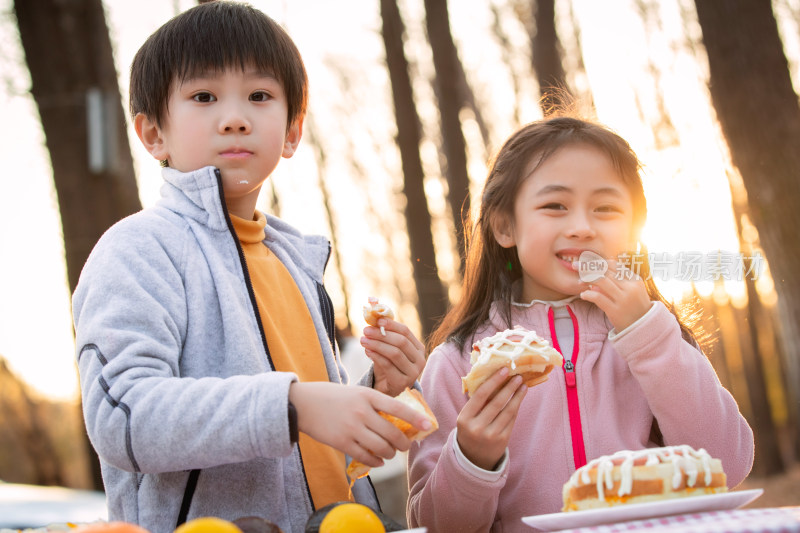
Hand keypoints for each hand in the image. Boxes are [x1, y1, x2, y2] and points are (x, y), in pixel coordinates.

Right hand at [289, 381, 432, 467]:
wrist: (303, 403)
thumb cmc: (334, 397)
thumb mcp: (357, 392)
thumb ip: (376, 404)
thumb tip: (399, 422)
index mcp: (368, 395)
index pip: (398, 408)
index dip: (415, 418)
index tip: (428, 426)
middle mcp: (362, 411)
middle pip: (393, 433)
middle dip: (403, 444)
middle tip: (405, 446)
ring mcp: (352, 428)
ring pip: (382, 448)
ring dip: (390, 454)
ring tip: (390, 453)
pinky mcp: (342, 442)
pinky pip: (366, 457)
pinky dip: (377, 461)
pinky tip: (379, 460)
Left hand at [361, 318, 425, 396]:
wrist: (386, 389)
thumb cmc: (387, 365)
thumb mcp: (388, 347)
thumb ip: (384, 329)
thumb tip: (373, 304)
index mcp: (419, 348)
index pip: (406, 332)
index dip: (390, 324)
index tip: (376, 320)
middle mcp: (420, 360)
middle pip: (401, 342)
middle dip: (381, 334)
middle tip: (366, 330)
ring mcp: (413, 373)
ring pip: (394, 353)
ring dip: (377, 344)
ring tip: (363, 340)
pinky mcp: (403, 383)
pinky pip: (388, 366)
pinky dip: (376, 356)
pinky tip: (367, 351)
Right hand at [456, 367, 526, 469]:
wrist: (473, 458)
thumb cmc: (470, 429)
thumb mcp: (467, 417)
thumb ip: (477, 401)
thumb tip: (495, 377)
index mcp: (464, 418)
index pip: (481, 395)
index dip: (494, 381)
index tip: (504, 370)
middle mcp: (477, 428)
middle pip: (497, 402)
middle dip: (509, 387)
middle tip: (518, 376)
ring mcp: (490, 436)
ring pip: (508, 411)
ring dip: (517, 396)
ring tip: (523, 385)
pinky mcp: (502, 441)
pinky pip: (512, 420)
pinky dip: (516, 407)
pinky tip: (519, 398)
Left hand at [577, 259, 650, 330]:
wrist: (643, 327)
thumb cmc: (634, 307)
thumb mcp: (631, 291)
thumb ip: (618, 280)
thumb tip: (597, 272)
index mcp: (635, 280)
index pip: (614, 265)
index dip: (598, 262)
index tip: (587, 263)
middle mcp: (630, 287)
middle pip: (605, 271)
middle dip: (588, 266)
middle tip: (575, 265)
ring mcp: (623, 299)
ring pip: (601, 281)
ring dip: (587, 278)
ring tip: (579, 281)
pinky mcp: (615, 311)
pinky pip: (598, 298)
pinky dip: (588, 294)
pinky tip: (583, 295)